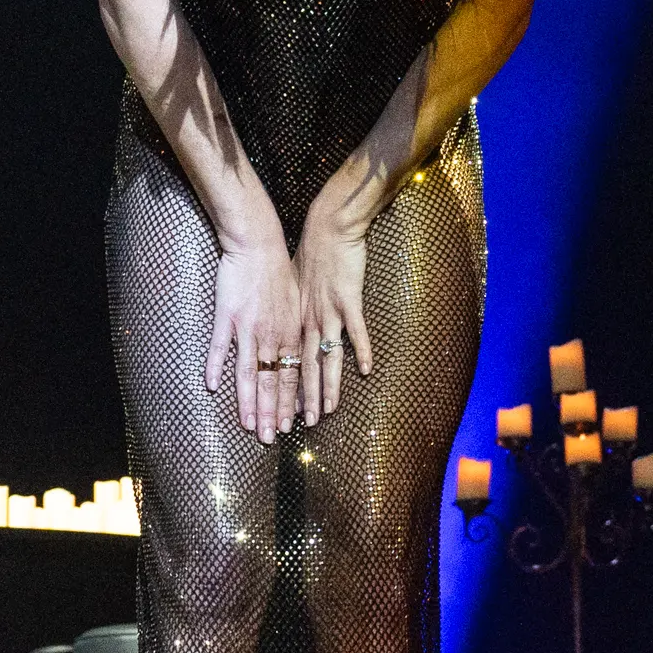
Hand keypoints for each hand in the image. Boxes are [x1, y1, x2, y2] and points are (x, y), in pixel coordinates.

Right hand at [210, 229, 302, 443]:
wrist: (258, 244)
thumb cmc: (278, 273)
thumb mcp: (296, 305)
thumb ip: (294, 332)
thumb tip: (297, 355)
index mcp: (290, 334)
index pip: (291, 377)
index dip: (289, 404)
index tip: (288, 427)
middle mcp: (272, 335)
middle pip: (272, 382)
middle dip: (271, 413)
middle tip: (268, 439)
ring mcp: (249, 327)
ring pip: (250, 373)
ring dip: (249, 402)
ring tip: (248, 426)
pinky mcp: (228, 316)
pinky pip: (221, 347)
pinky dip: (216, 367)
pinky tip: (212, 387)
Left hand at [295, 207, 376, 425]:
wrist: (328, 228)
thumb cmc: (311, 253)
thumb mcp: (295, 284)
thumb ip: (296, 307)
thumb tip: (293, 322)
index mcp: (296, 318)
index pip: (290, 361)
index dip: (288, 388)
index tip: (286, 412)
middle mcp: (309, 320)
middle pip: (306, 367)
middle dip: (305, 399)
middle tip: (305, 425)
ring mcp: (329, 312)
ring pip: (327, 357)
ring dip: (328, 386)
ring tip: (329, 411)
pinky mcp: (348, 300)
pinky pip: (355, 331)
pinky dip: (361, 350)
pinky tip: (366, 370)